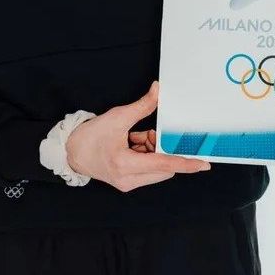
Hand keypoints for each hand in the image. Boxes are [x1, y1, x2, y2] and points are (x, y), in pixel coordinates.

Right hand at [65, 81, 210, 191]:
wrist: (71, 152)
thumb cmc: (90, 137)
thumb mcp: (117, 117)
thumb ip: (142, 106)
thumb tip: (158, 91)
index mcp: (125, 164)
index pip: (164, 164)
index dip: (186, 163)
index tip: (203, 163)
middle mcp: (128, 179)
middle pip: (163, 166)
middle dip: (161, 148)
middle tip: (146, 133)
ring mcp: (128, 183)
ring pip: (156, 168)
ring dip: (153, 151)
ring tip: (135, 138)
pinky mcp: (127, 182)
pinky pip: (148, 170)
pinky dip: (146, 155)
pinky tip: (133, 144)